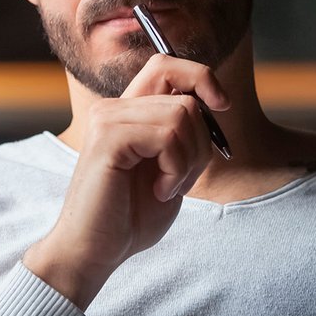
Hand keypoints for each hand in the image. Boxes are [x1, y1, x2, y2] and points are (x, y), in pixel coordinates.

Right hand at [23, 53, 228, 308]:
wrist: (94, 250)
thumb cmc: (130, 217)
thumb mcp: (168, 169)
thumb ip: (182, 135)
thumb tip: (213, 106)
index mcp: (126, 113)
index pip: (166, 64)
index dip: (201, 76)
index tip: (221, 106)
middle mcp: (113, 108)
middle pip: (185, 94)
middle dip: (201, 141)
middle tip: (182, 177)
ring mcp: (107, 120)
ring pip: (182, 115)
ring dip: (189, 160)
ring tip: (167, 187)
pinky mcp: (108, 139)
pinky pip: (168, 135)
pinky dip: (176, 168)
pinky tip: (160, 191)